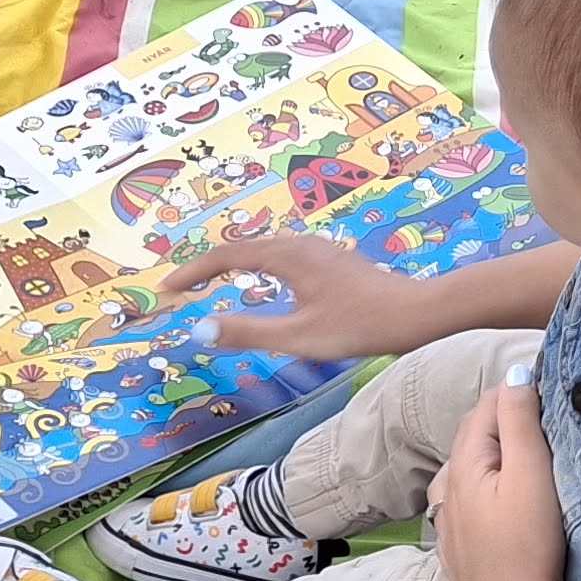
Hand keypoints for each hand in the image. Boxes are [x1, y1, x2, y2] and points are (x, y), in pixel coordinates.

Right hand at [170, 230, 436, 361]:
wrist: (415, 314)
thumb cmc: (357, 326)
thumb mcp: (297, 336)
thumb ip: (248, 332)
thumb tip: (199, 329)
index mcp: (286, 256)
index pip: (226, 255)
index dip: (192, 272)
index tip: (166, 288)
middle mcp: (300, 244)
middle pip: (243, 246)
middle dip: (208, 265)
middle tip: (180, 286)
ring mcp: (319, 250)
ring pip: (264, 249)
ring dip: (234, 262)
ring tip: (211, 280)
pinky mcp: (332, 261)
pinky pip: (282, 255)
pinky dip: (258, 265)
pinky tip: (264, 282)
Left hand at [433, 386, 580, 580]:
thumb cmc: (528, 545)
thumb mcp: (530, 474)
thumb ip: (519, 421)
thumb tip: (515, 374)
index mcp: (464, 463)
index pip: (489, 405)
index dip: (520, 392)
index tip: (555, 393)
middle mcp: (448, 488)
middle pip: (476, 435)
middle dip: (506, 419)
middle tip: (548, 415)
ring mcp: (449, 523)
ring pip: (469, 469)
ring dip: (494, 454)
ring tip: (527, 452)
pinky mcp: (459, 551)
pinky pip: (467, 502)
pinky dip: (484, 486)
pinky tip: (497, 497)